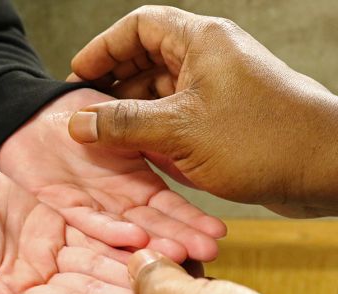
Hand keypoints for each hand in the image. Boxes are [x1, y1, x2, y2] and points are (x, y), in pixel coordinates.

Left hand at [0, 89, 225, 263]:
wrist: (32, 114)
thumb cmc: (78, 112)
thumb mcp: (120, 120)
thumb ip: (146, 136)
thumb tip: (186, 146)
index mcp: (136, 179)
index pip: (168, 204)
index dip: (191, 217)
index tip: (219, 231)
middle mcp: (118, 198)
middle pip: (153, 222)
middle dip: (181, 237)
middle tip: (209, 252)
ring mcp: (93, 204)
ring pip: (126, 227)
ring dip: (153, 241)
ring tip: (182, 253)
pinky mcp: (63, 206)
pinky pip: (89, 219)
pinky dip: (110, 229)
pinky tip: (134, 239)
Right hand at [0, 147, 137, 293]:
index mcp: (8, 289)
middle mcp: (33, 274)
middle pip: (89, 289)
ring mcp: (46, 248)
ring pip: (97, 261)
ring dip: (132, 267)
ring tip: (170, 269)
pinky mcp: (53, 222)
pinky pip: (91, 230)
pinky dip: (118, 236)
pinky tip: (148, 238)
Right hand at [68, 6, 337, 217]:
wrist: (326, 169)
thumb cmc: (264, 139)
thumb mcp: (180, 130)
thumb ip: (123, 124)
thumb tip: (78, 122)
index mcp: (200, 42)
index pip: (139, 26)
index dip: (103, 48)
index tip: (77, 74)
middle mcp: (207, 59)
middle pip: (145, 59)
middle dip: (113, 83)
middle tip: (86, 111)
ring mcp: (214, 89)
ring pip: (159, 91)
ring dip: (131, 111)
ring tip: (105, 136)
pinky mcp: (221, 118)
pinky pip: (175, 115)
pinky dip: (152, 130)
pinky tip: (136, 151)